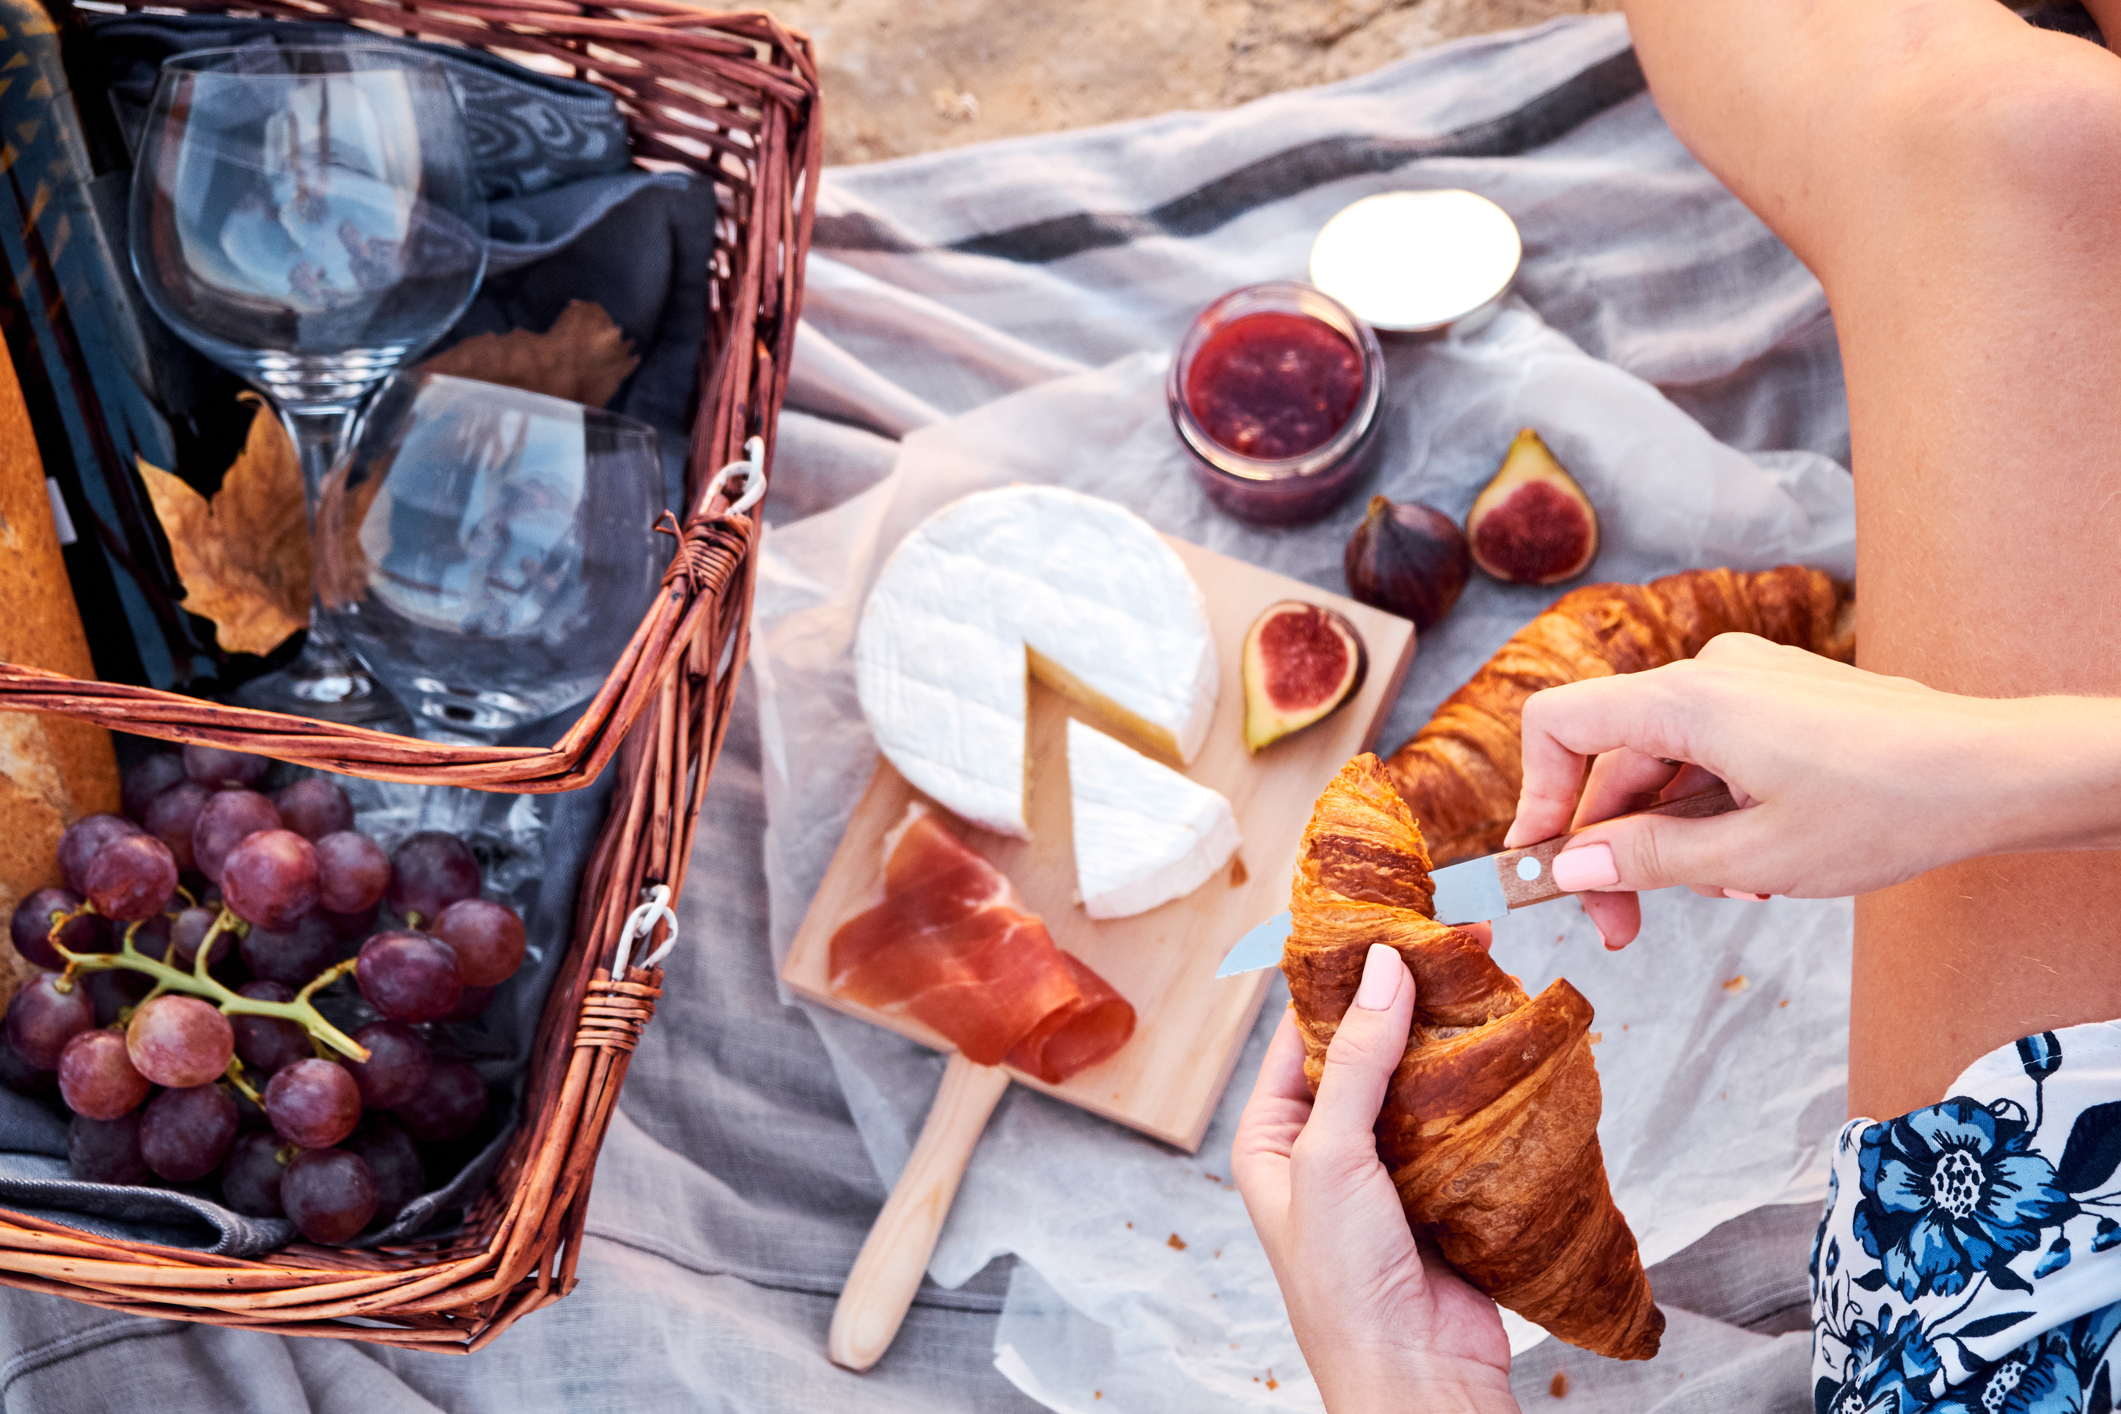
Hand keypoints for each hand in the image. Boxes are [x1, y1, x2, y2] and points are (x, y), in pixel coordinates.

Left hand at [1233, 942, 1518, 1413]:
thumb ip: (1357, 1061)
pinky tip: (1509, 1048)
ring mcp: (1384, 1168)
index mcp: (1272, 1135)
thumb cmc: (1344, 1284)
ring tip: (1490, 979)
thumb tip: (1381, 968)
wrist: (1416, 1380)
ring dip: (1451, 1040)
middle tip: (1458, 940)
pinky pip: (1460, 1122)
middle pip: (1366, 1049)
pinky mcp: (1440, 1189)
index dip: (1343, 977)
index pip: (1302, 1031)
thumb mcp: (1333, 1156)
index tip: (1388, 921)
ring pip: (1418, 1081)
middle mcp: (1323, 1146)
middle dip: (1408, 1000)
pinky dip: (1483, 1088)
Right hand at [1504, 632, 2120, 947]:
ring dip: (1674, 837)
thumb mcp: (1751, 860)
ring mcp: (1748, 681)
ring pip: (1667, 764)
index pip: (1560, 726)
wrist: (1999, 772)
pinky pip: (1712, 752)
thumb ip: (1647, 860)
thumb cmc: (1887, 808)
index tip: (1546, 865)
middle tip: (1622, 926)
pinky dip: (1713, 810)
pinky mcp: (1781, 697)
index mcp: (1686, 700)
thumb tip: (1570, 867)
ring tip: (1727, 897)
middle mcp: (1708, 674)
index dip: (1537, 798)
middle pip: (1614, 760)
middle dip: (1612, 845)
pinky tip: (1754, 866)